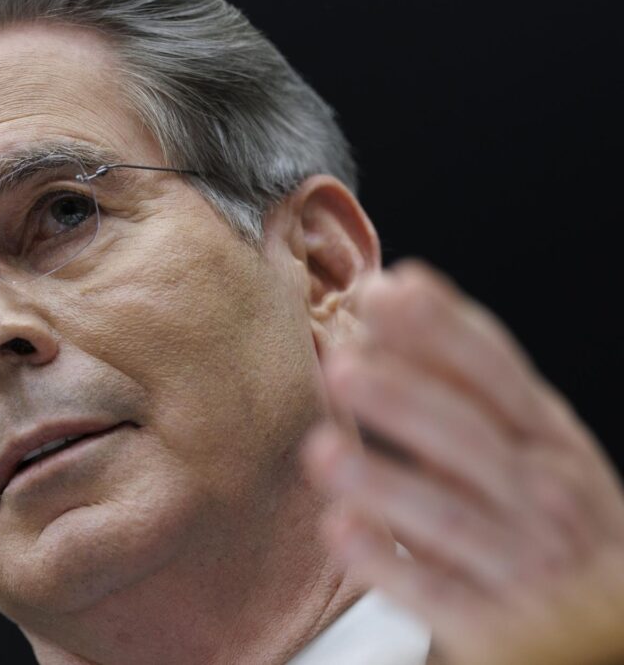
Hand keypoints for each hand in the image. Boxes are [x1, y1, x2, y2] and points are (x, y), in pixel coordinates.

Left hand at [303, 260, 623, 664]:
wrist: (595, 617)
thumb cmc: (536, 507)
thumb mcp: (512, 437)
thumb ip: (452, 374)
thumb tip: (386, 295)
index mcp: (546, 437)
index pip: (496, 372)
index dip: (443, 330)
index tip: (385, 292)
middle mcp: (544, 493)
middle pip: (472, 440)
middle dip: (408, 401)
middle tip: (343, 367)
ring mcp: (525, 561)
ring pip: (452, 518)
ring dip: (385, 484)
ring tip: (321, 452)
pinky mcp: (497, 624)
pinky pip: (440, 595)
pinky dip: (391, 567)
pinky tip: (340, 533)